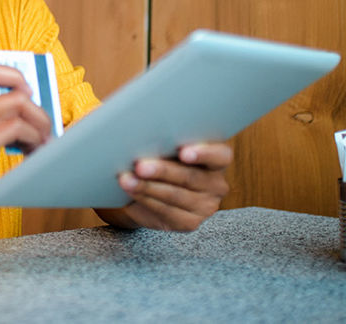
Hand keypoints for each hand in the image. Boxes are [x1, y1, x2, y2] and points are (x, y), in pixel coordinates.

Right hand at [0, 63, 52, 233]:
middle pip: (17, 90)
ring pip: (22, 106)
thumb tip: (30, 113)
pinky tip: (31, 154)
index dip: (16, 77)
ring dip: (40, 126)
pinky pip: (19, 128)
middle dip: (39, 111)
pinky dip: (34, 141)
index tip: (29, 96)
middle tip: (44, 132)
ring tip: (39, 146)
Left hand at [105, 142, 232, 231]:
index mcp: (218, 159)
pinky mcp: (190, 222)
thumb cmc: (161, 154)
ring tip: (126, 179)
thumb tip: (137, 123)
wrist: (152, 187)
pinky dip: (145, 199)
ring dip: (147, 187)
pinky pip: (166, 212)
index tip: (183, 152)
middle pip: (190, 177)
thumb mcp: (164, 143)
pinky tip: (131, 190)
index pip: (220, 155)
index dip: (204, 152)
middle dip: (163, 171)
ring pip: (175, 195)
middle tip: (140, 165)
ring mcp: (205, 206)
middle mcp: (216, 184)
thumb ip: (162, 135)